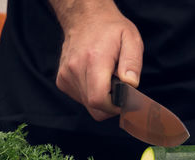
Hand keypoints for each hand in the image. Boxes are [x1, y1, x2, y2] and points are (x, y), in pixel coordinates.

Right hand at [54, 1, 143, 120]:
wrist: (85, 18)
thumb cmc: (111, 29)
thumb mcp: (131, 40)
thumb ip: (133, 63)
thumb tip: (131, 84)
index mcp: (94, 60)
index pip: (98, 99)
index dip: (114, 107)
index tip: (124, 100)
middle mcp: (75, 69)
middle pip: (94, 106)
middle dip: (110, 104)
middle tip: (119, 89)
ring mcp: (66, 75)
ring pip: (88, 105)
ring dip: (101, 99)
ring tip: (107, 79)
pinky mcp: (62, 80)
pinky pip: (80, 99)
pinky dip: (91, 95)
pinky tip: (96, 79)